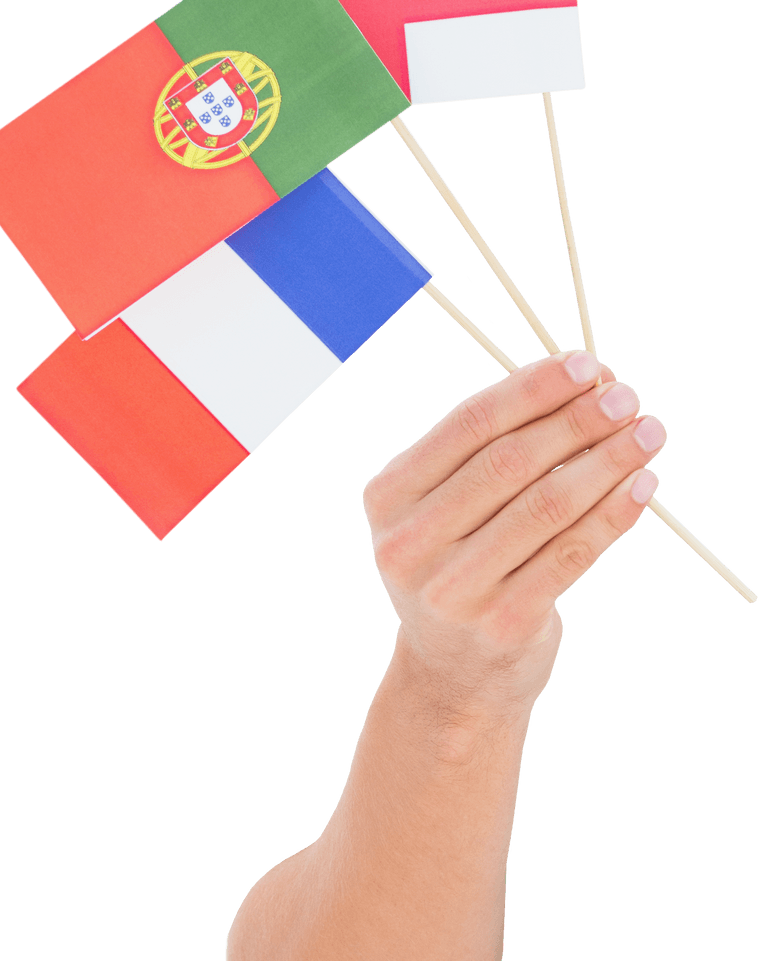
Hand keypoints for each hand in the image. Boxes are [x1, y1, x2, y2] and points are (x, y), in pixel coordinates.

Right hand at [363, 351, 665, 717]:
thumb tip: (586, 385)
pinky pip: (570, 555)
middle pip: (507, 462)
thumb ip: (494, 451)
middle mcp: (409, 542)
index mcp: (388, 496)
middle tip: (627, 395)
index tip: (587, 364)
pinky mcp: (500, 624)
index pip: (467, 424)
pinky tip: (642, 486)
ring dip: (605, 461)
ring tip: (648, 432)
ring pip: (545, 506)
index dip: (533, 388)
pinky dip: (612, 515)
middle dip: (575, 421)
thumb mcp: (446, 508)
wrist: (452, 673)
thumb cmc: (460, 563)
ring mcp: (452, 588)